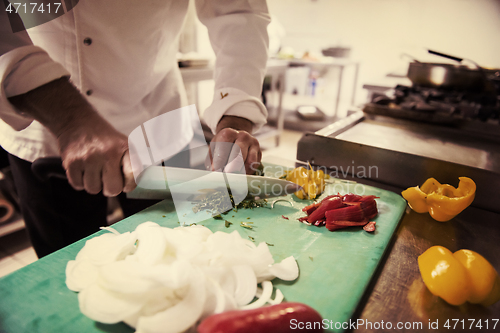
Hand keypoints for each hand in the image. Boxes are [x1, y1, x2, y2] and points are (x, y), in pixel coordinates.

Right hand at [8, 77, 135, 195]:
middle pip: (113, 189)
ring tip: (93, 170)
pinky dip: (80, 181)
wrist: (76, 121)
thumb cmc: (103, 138)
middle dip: (110, 188)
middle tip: (107, 179)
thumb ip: (134, 162)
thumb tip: (144, 181)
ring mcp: (88, 158)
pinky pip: (78, 186)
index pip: (134, 174)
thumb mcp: (123, 143)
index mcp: (124, 147)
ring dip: (93, 184)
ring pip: (93, 189)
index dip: (129, 184)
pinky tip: (82, 169)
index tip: (125, 182)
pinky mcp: (71, 162)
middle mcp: (108, 152)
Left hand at [208, 116, 261, 174]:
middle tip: (227, 176)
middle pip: (239, 153)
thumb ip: (213, 159)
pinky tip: (241, 175)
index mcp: (228, 133)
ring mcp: (253, 143)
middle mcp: (242, 136)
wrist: (236, 137)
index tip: (216, 171)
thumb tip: (215, 172)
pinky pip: (255, 165)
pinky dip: (248, 172)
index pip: (224, 148)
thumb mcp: (214, 148)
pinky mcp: (259, 152)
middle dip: (232, 167)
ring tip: (234, 178)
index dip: (219, 162)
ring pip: (249, 161)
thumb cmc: (223, 145)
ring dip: (241, 172)